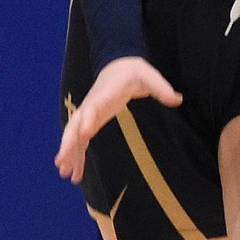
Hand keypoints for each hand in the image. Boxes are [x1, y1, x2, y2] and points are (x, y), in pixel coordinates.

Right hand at [55, 56, 181, 184]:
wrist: (119, 64)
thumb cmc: (134, 71)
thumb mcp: (150, 76)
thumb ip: (161, 88)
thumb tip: (178, 99)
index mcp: (105, 94)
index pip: (93, 107)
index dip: (87, 120)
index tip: (82, 134)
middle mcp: (92, 105)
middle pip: (75, 125)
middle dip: (68, 144)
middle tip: (61, 163)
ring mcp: (90, 113)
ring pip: (74, 135)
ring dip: (70, 154)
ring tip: (65, 175)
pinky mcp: (93, 120)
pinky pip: (81, 139)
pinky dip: (77, 154)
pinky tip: (75, 171)